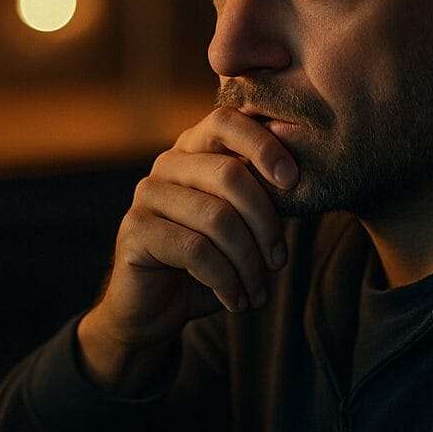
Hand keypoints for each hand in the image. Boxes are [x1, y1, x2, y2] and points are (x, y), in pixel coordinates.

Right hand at [78, 107, 296, 389]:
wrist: (156, 310)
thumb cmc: (207, 264)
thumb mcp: (241, 226)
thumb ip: (261, 197)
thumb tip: (297, 177)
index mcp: (194, 150)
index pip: (226, 121)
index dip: (263, 145)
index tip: (293, 181)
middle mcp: (167, 164)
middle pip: (229, 174)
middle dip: (265, 223)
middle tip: (278, 261)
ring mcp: (147, 195)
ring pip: (217, 218)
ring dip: (248, 263)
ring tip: (258, 292)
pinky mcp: (135, 230)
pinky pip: (196, 250)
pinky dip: (226, 280)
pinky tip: (236, 300)